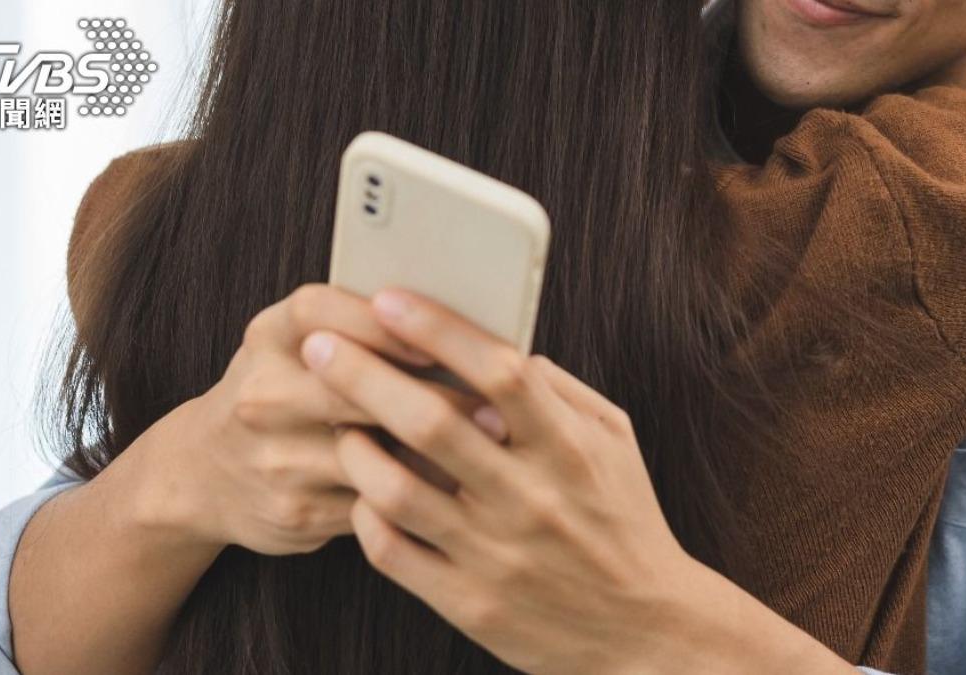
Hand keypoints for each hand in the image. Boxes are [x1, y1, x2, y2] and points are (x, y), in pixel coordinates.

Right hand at [144, 284, 477, 555]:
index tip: (439, 338)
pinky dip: (422, 493)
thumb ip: (360, 324)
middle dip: (434, 397)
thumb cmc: (280, 389)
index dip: (382, 323)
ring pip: (374, 455)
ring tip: (495, 445)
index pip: (321, 312)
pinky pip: (376, 501)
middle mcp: (263, 395)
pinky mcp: (297, 513)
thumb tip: (459, 319)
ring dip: (440, 453)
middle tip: (498, 405)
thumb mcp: (296, 343)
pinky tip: (461, 485)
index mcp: (270, 336)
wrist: (202, 473)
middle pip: (353, 389)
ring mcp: (277, 459)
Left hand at [303, 288, 860, 673]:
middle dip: (364, 374)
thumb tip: (496, 345)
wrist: (646, 631)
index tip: (388, 299)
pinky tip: (363, 491)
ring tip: (340, 424)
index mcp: (568, 448)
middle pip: (430, 423)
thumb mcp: (614, 442)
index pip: (498, 371)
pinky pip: (392, 553)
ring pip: (396, 489)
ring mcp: (496, 555)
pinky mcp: (469, 603)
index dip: (438, 329)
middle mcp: (530, 498)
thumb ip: (559, 390)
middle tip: (320, 347)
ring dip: (355, 447)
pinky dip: (365, 514)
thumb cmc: (626, 522)